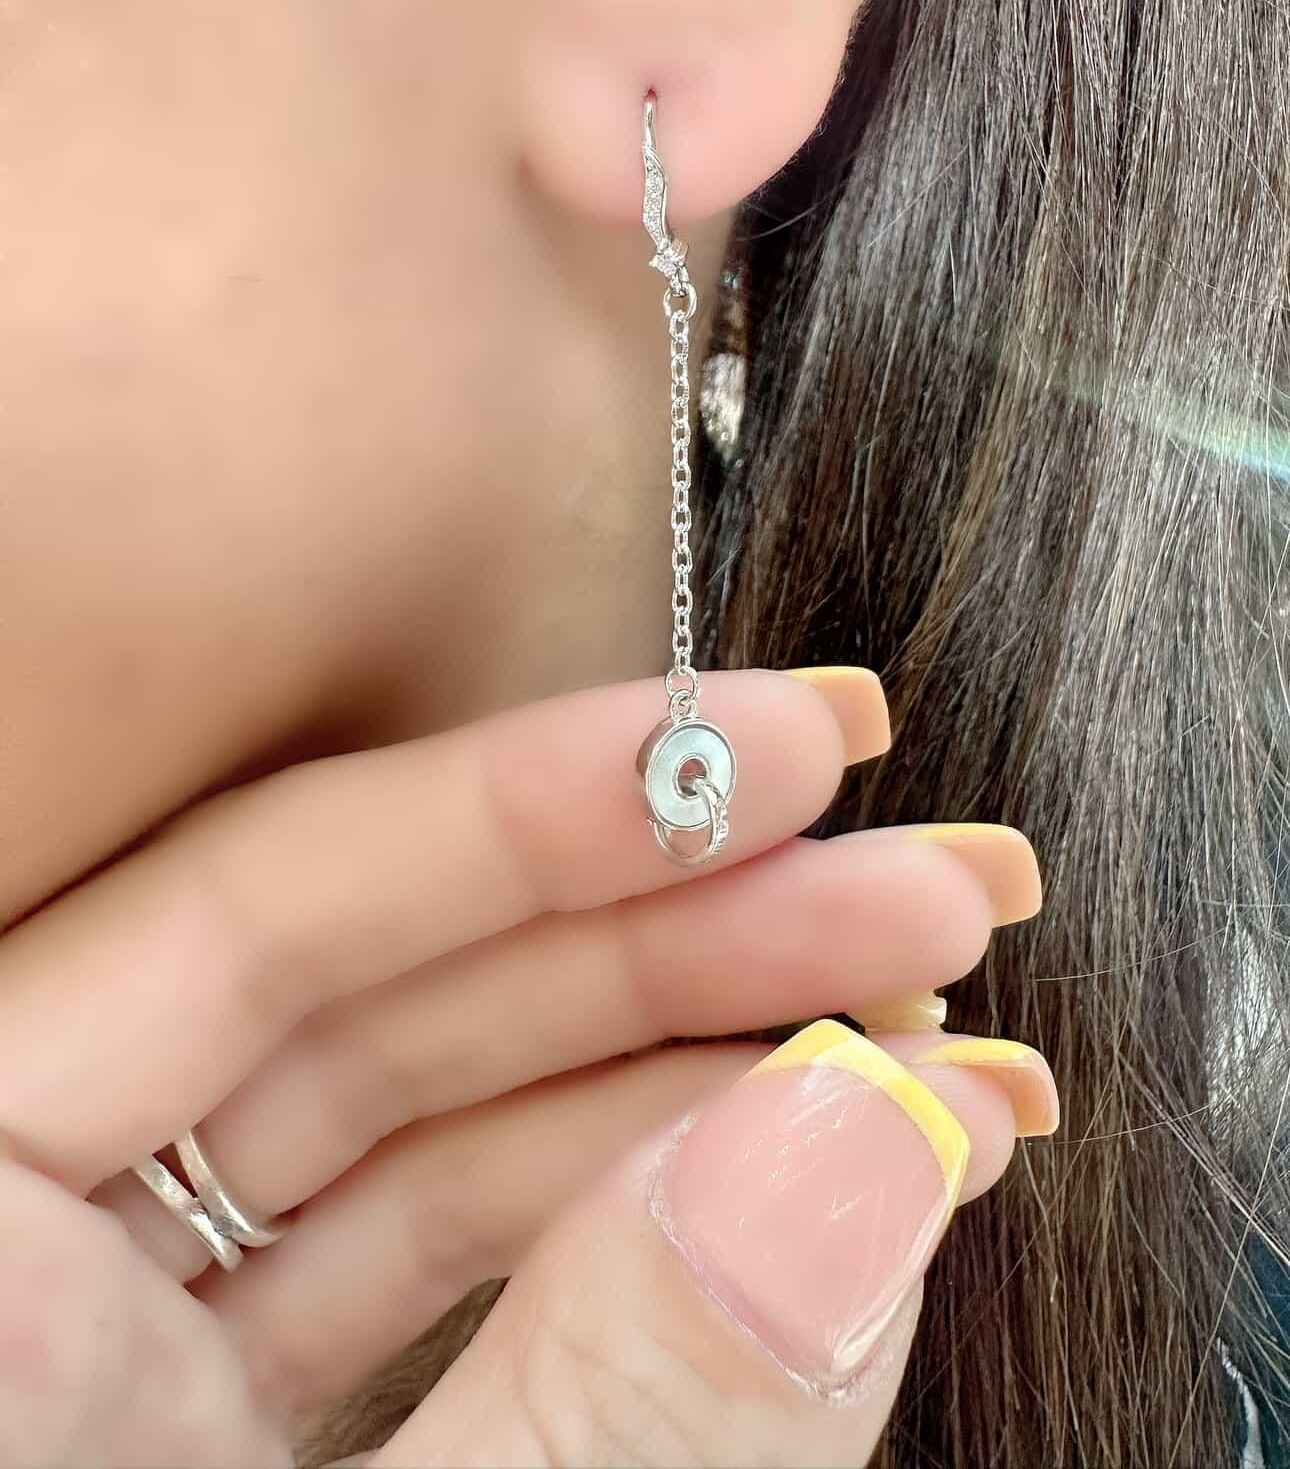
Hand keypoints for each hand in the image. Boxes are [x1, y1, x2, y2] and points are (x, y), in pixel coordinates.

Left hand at [0, 667, 1051, 1464]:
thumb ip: (603, 1401)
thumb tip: (854, 1156)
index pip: (256, 900)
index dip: (537, 802)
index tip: (775, 746)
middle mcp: (21, 1245)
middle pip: (374, 987)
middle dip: (681, 930)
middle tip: (919, 882)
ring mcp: (117, 1342)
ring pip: (429, 1116)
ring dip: (695, 1068)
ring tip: (924, 1037)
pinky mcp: (208, 1421)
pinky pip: (430, 1250)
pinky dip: (627, 1212)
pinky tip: (802, 1163)